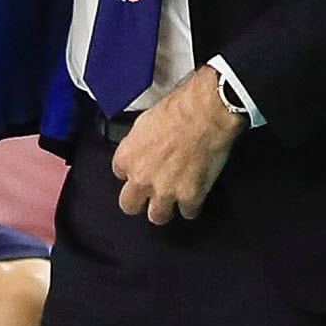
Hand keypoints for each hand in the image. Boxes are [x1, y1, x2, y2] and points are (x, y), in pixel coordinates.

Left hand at [113, 66, 242, 224]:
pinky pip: (188, 212)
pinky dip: (192, 205)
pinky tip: (195, 195)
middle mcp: (141, 177)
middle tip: (149, 196)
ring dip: (164, 210)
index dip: (133, 172)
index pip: (120, 174)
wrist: (205, 113)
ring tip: (172, 202)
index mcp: (127, 156)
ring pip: (157, 216)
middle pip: (129, 205)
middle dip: (139, 202)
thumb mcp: (145, 120)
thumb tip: (145, 145)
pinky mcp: (190, 196)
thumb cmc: (179, 108)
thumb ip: (139, 141)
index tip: (142, 169)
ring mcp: (165, 190)